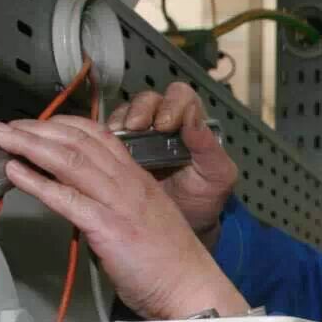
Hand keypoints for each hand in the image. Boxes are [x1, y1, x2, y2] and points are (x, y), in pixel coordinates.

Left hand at [0, 115, 247, 320]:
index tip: (36, 124)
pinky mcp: (109, 228)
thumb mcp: (144, 219)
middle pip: (78, 141)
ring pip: (70, 161)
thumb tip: (83, 203)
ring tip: (1, 138)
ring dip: (29, 145)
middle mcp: (129, 183)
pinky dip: (38, 182)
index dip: (62, 125)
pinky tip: (16, 172)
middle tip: (5, 125)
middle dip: (36, 128)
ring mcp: (119, 203)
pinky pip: (67, 198)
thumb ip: (114, 205)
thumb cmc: (170, 263)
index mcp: (139, 178)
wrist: (191, 287)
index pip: (99, 135)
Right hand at [107, 83, 235, 247]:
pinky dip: (104, 138)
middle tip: (137, 126)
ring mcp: (141, 136)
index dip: (172, 104)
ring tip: (120, 136)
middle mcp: (164, 123)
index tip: (166, 124)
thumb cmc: (204, 198)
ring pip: (127, 113)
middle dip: (141, 109)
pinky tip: (106, 148)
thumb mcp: (217, 175)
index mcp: (192, 123)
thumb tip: (194, 116)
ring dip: (121, 121)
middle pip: (148, 100)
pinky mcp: (121, 151)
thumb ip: (210, 147)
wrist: (184, 224)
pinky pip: (109, 135)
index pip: (181, 97)